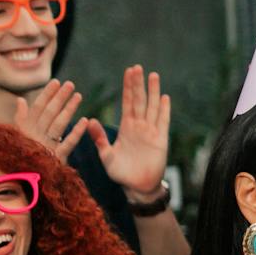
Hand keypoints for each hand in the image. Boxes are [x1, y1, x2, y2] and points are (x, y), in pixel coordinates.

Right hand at [13, 80, 85, 161]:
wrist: (24, 180)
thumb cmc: (23, 154)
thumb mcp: (20, 135)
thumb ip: (22, 118)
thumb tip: (20, 99)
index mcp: (26, 129)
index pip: (38, 107)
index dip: (47, 94)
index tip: (56, 81)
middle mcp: (35, 135)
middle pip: (49, 113)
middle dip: (60, 97)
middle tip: (71, 84)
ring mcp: (45, 146)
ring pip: (59, 125)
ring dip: (69, 109)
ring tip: (79, 96)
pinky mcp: (56, 158)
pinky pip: (68, 144)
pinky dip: (76, 132)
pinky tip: (85, 121)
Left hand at [88, 66, 170, 196]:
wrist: (138, 187)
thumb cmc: (121, 173)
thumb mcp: (106, 155)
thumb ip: (99, 138)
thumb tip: (90, 121)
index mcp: (126, 127)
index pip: (127, 102)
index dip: (127, 87)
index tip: (128, 72)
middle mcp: (139, 126)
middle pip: (139, 100)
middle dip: (139, 84)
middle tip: (138, 67)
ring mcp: (151, 132)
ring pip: (152, 106)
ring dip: (153, 91)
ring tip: (154, 75)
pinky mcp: (161, 140)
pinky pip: (163, 122)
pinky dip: (164, 110)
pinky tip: (165, 97)